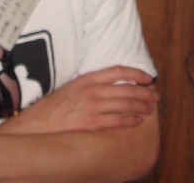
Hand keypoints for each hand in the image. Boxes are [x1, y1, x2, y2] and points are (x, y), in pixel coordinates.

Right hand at [0, 65, 157, 135]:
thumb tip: (113, 84)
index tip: (148, 78)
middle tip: (155, 96)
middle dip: (144, 92)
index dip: (136, 73)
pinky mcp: (89, 122)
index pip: (117, 70)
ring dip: (141, 106)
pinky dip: (130, 120)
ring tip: (150, 109)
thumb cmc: (55, 106)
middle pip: (125, 88)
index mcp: (87, 78)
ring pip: (124, 104)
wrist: (38, 123)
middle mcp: (91, 90)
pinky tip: (138, 121)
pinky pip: (116, 120)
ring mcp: (91, 106)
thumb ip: (92, 84)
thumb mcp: (73, 87)